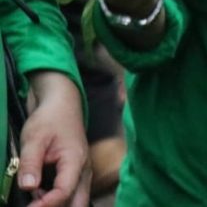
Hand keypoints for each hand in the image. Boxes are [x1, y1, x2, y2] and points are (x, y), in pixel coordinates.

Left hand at [18, 71, 89, 206]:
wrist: (62, 105)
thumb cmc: (50, 119)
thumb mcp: (34, 138)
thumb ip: (30, 163)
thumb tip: (27, 187)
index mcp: (75, 160)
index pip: (64, 191)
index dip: (46, 203)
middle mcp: (84, 170)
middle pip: (78, 203)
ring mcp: (82, 173)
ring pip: (77, 201)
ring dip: (58, 205)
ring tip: (35, 200)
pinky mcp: (76, 174)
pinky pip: (72, 195)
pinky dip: (57, 201)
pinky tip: (39, 195)